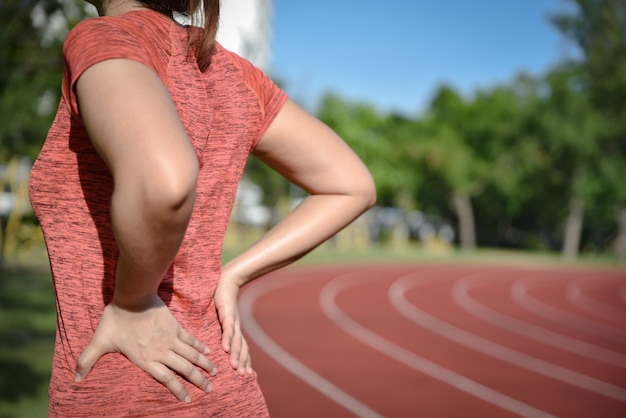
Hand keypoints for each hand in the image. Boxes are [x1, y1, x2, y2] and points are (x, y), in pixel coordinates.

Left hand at [74, 295, 216, 401]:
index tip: (188, 400)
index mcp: (146, 359)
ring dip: (204, 365)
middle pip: (185, 370)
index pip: (167, 379)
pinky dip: (200, 346)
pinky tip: (207, 351)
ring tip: (215, 373)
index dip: (179, 391)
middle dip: (199, 381)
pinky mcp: (175, 326)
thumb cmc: (116, 319)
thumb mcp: (99, 342)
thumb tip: (75, 379)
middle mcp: (162, 352)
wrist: (133, 297)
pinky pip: (191, 339)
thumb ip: (87, 361)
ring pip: (192, 355)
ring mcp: (171, 339)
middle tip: (210, 390)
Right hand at [213, 277, 252, 375]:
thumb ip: (220, 330)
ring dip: (236, 354)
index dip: (245, 361)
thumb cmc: (222, 300)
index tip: (246, 375)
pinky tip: (225, 348)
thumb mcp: (221, 318)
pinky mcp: (227, 313)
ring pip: (236, 340)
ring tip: (235, 367)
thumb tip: (216, 342)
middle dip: (243, 362)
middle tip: (243, 376)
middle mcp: (236, 328)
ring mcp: (233, 321)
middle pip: (242, 348)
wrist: (226, 281)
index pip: (242, 348)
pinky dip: (227, 338)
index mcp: (235, 330)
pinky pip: (228, 328)